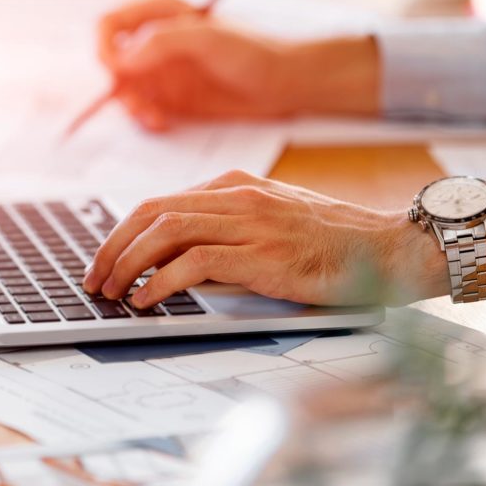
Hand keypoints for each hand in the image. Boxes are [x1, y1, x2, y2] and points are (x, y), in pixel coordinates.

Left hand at [82, 170, 448, 307]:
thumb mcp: (271, 221)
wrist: (390, 248)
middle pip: (151, 213)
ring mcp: (250, 222)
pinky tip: (146, 300)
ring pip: (164, 233)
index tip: (104, 260)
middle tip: (95, 279)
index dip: (122, 233)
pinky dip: (160, 282)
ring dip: (128, 265)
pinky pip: (194, 263)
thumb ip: (226, 228)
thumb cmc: (332, 242)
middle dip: (112, 248)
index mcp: (234, 185)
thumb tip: (173, 260)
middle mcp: (236, 196)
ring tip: (112, 292)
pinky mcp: (263, 254)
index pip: (158, 203)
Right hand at [96, 0, 379, 129]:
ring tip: (155, 119)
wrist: (284, 84)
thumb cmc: (254, 52)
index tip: (116, 71)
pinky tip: (163, 123)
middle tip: (139, 105)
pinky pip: (141, 108)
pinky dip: (144, 118)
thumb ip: (163, 42)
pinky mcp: (169, 97)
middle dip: (120, 86)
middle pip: (112, 61)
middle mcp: (154, 40)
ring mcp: (160, 70)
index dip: (105, 47)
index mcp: (160, 13)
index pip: (111, 24)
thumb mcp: (209, 39)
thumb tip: (123, 60)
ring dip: (132, 106)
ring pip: (123, 89)